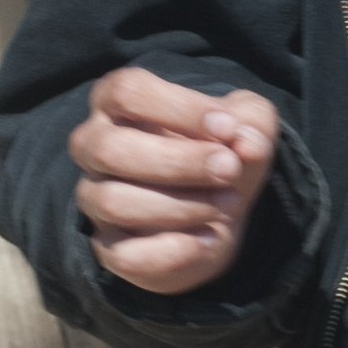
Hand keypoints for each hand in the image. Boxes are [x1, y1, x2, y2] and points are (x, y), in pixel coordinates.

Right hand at [71, 68, 279, 297]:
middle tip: (229, 168)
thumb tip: (249, 144)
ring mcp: (95, 198)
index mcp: (117, 101)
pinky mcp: (108, 247)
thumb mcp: (246, 127)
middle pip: (112, 149)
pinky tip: (208, 237)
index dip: (180, 109)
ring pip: (116, 203)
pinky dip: (174, 249)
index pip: (127, 92)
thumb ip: (252, 124)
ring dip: (182, 205)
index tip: (228, 127)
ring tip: (228, 203)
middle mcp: (94, 146)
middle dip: (180, 161)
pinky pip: (125, 254)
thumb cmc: (220, 152)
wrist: (217, 213)